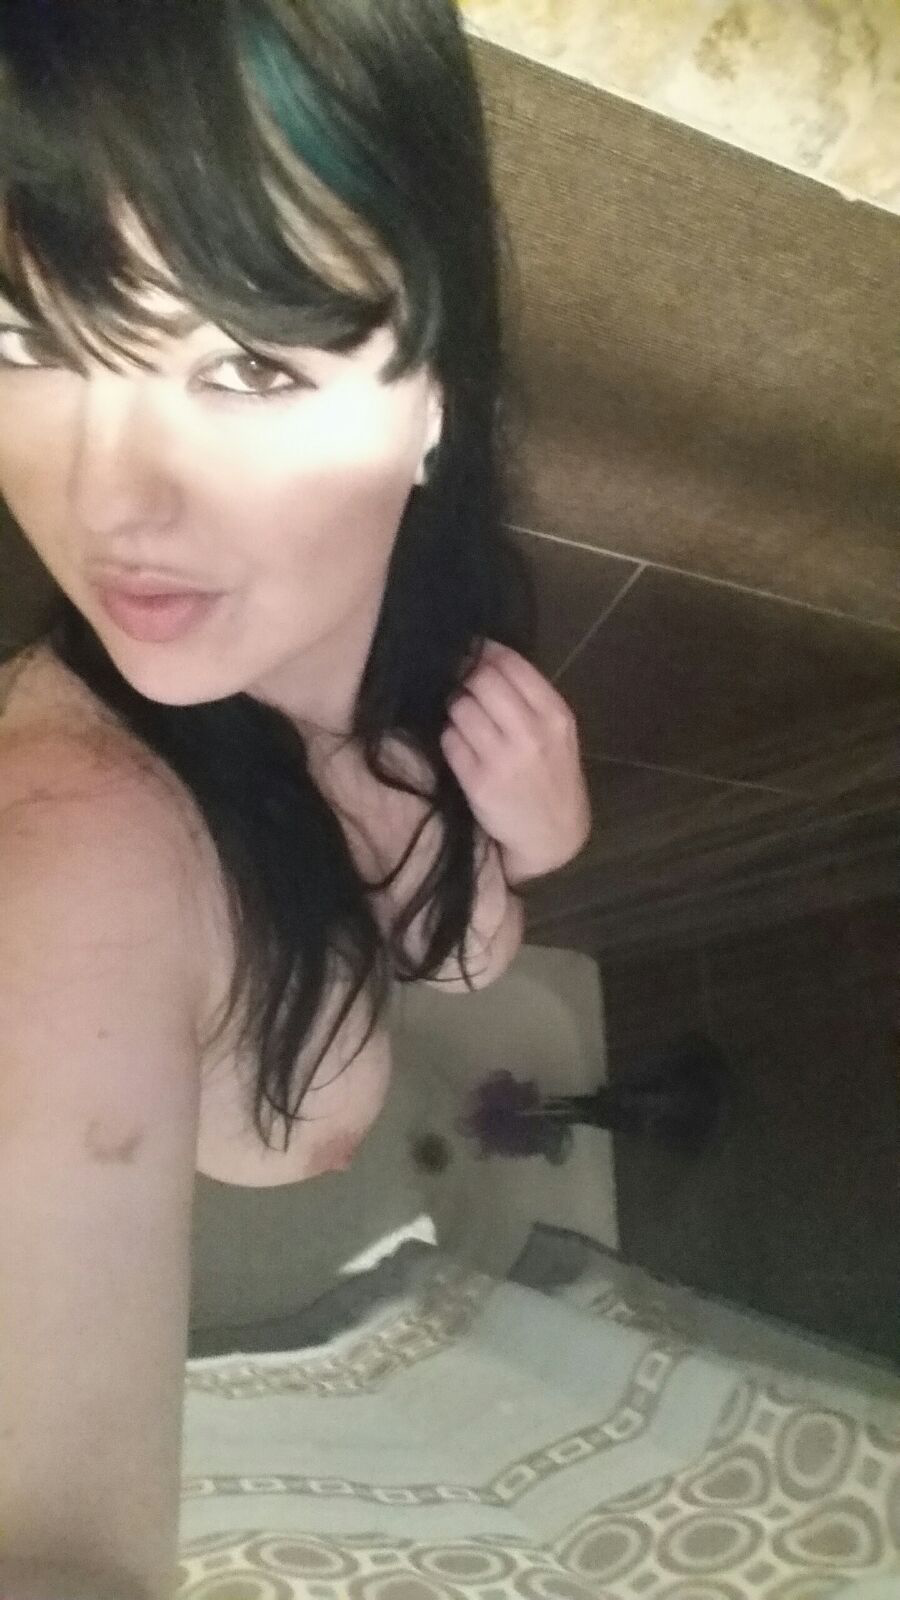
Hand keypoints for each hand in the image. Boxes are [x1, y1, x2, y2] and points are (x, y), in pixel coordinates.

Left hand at [440, 639, 591, 884]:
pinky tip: (463, 749)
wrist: (553, 834)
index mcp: (554, 715)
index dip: (484, 653)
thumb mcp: (558, 733)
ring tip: (466, 723)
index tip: (474, 656)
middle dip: (467, 680)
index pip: (510, 664)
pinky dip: (451, 739)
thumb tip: (483, 654)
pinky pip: (449, 741)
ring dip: (456, 710)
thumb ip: (528, 696)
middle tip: (465, 689)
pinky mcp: (478, 782)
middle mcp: (530, 733)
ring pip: (460, 708)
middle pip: (480, 680)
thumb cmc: (553, 776)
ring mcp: (503, 759)